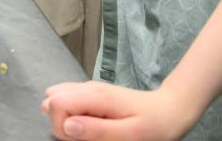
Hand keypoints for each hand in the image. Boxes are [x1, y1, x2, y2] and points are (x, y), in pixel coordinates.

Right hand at [41, 81, 196, 140]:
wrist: (170, 110)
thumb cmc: (154, 126)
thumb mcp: (130, 135)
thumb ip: (97, 130)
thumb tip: (67, 127)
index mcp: (95, 95)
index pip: (55, 104)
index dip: (62, 127)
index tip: (84, 138)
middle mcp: (87, 87)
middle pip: (51, 101)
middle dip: (62, 124)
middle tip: (89, 135)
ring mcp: (88, 89)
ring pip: (57, 100)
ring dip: (66, 120)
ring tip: (91, 130)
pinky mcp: (90, 94)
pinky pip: (68, 102)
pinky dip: (73, 116)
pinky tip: (92, 124)